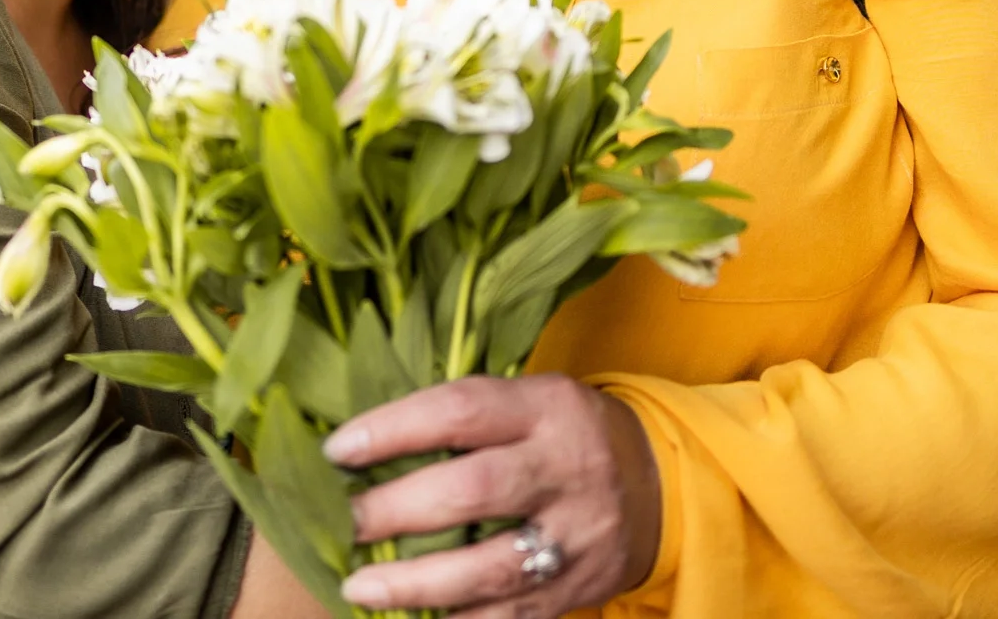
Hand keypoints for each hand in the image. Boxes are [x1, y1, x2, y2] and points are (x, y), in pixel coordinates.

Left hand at [324, 375, 662, 618]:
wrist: (661, 486)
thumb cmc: (566, 435)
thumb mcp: (532, 400)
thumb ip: (467, 418)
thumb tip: (364, 443)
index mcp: (546, 409)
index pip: (460, 411)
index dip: (393, 429)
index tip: (337, 450)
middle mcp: (564, 469)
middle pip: (473, 491)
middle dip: (396, 511)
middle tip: (342, 524)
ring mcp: (574, 536)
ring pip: (491, 568)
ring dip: (417, 583)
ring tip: (359, 587)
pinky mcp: (577, 588)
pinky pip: (511, 616)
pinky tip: (415, 617)